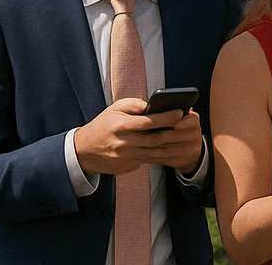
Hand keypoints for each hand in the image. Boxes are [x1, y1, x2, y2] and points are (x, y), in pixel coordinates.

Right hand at [74, 99, 200, 175]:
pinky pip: (147, 159)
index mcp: (120, 126)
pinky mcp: (126, 167)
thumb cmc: (104, 125)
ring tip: (183, 136)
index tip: (180, 112)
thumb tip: (154, 105)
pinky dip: (158, 153)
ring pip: (153, 152)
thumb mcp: (115, 109)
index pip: (148, 122)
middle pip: (154, 139)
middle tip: (188, 125)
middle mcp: (123, 143)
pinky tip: (169, 147)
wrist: (83, 151)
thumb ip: (135, 105)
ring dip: (169, 145)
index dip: (166, 117)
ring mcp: (125, 157)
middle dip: (173, 132)